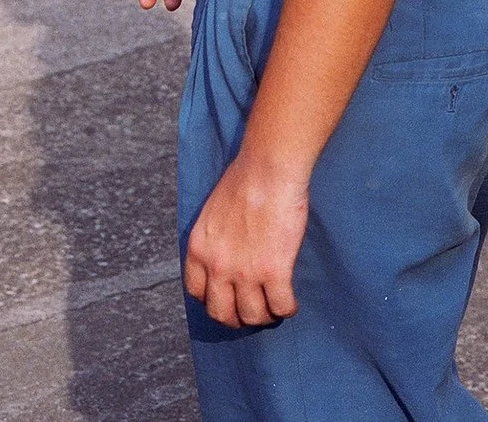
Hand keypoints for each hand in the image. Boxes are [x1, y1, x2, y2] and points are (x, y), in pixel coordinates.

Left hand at [184, 149, 306, 327]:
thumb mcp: (212, 212)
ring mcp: (245, 272)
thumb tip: (226, 252)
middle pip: (222, 313)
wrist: (268, 169)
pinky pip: (280, 306)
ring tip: (274, 309)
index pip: (196, 292)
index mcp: (199, 249)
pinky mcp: (275, 271)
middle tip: (251, 313)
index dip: (212, 301)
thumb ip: (214, 239)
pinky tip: (291, 303)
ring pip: (252, 316)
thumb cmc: (245, 179)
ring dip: (264, 317)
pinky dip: (287, 310)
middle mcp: (218, 266)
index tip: (226, 299)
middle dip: (237, 318)